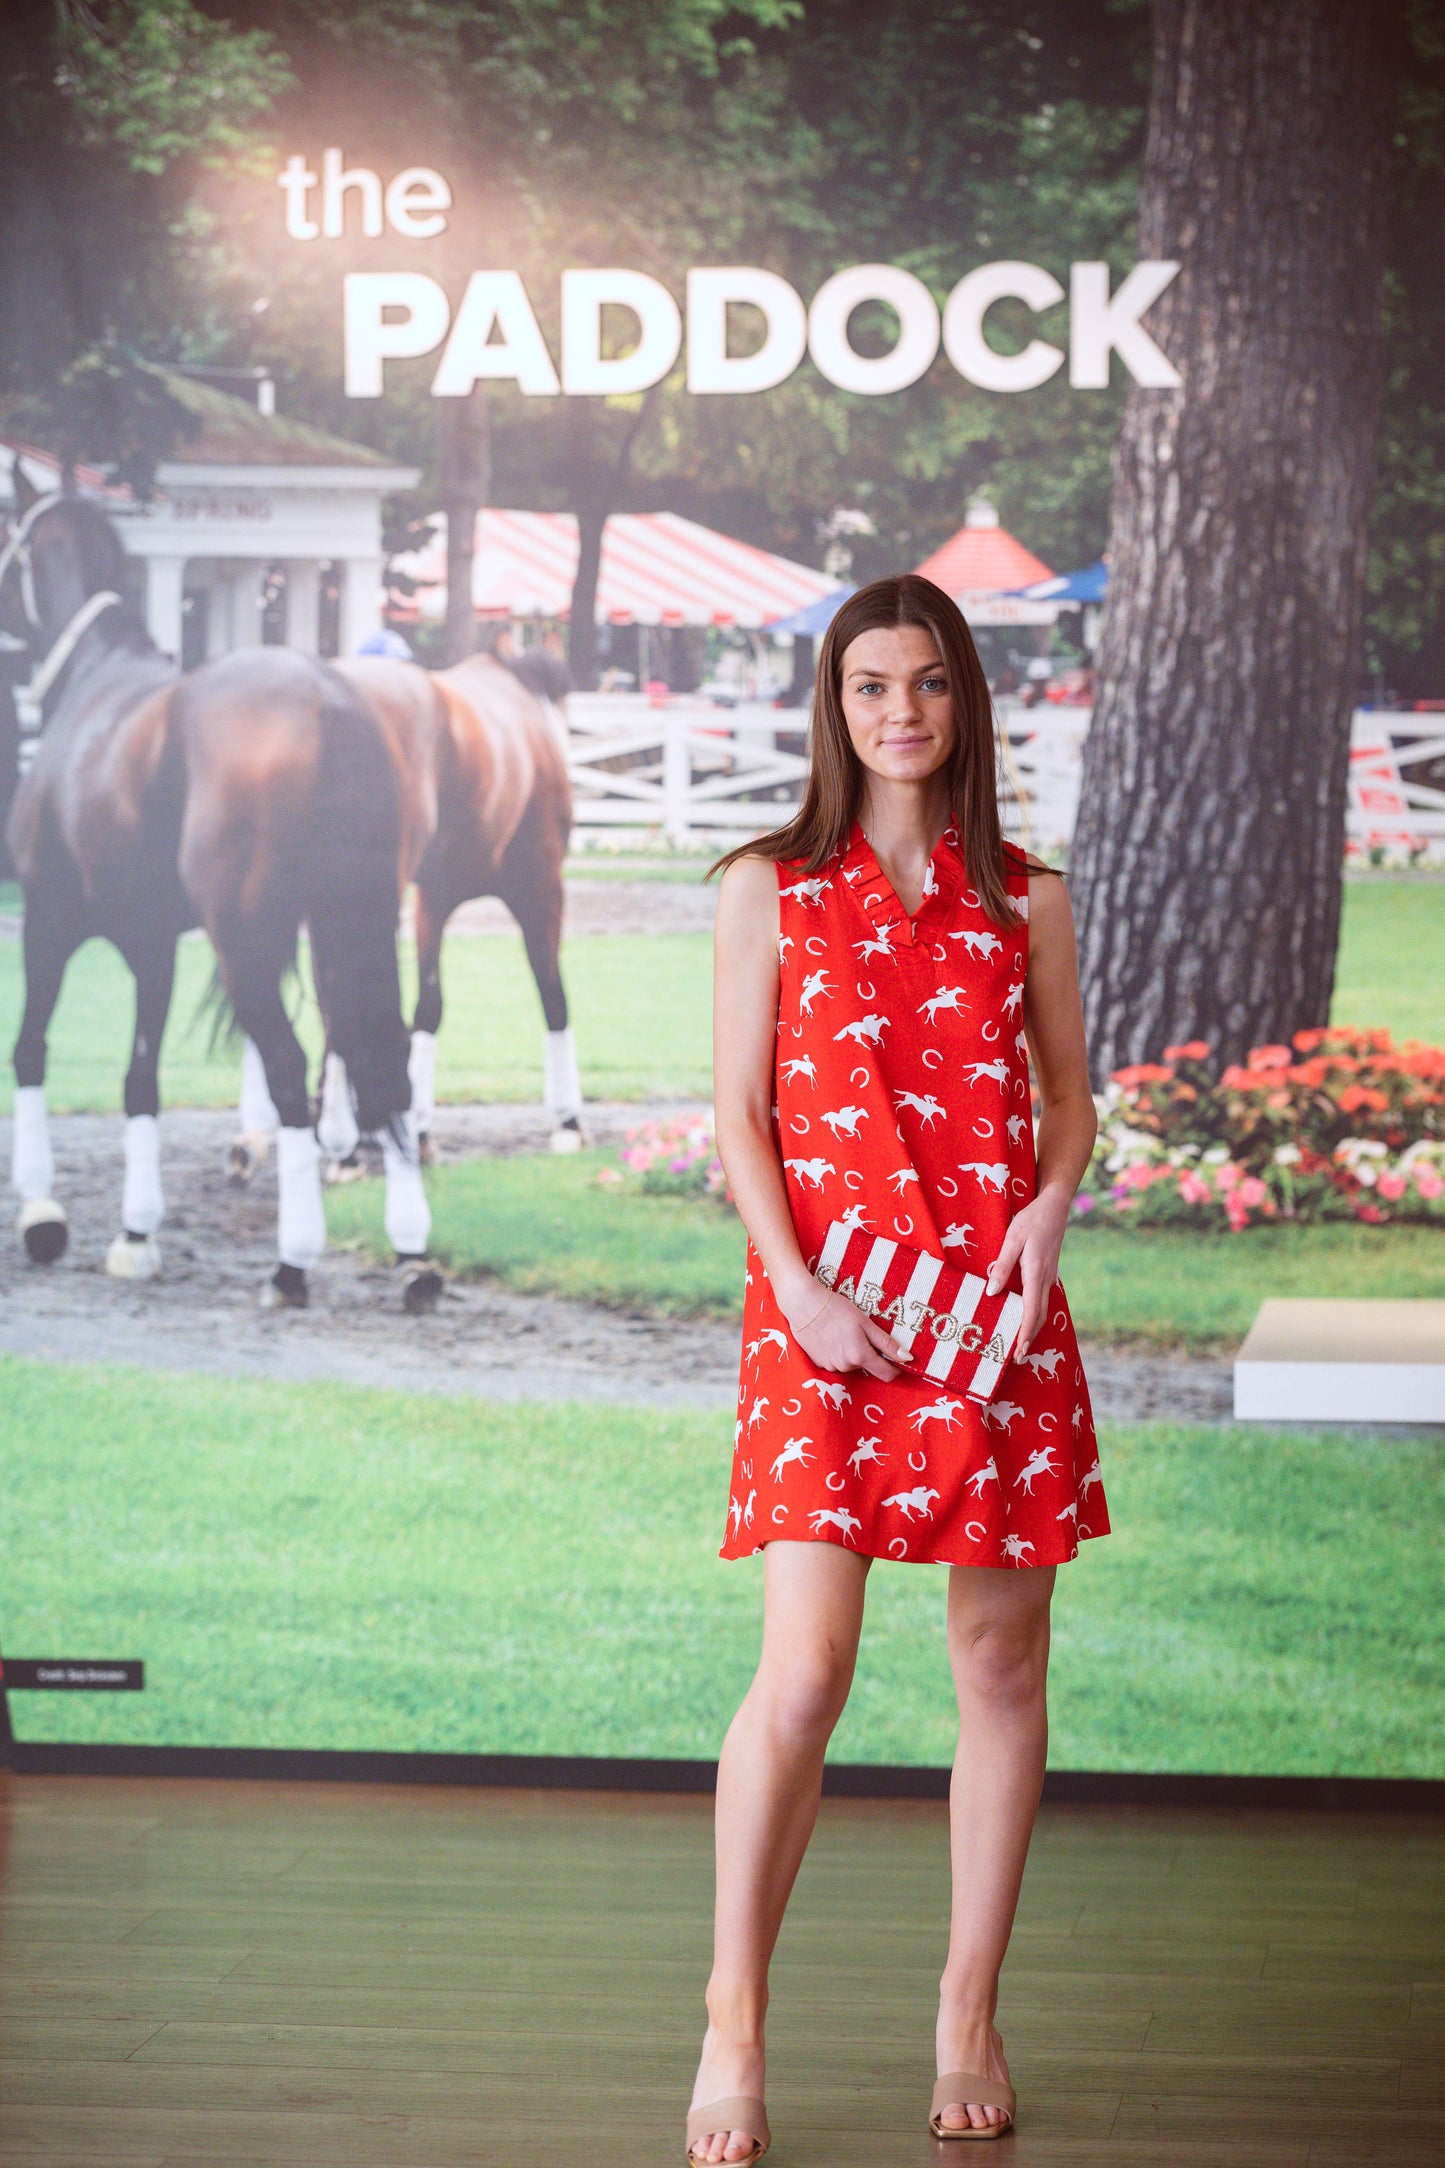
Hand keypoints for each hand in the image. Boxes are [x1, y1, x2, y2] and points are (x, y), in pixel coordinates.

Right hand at [783, 1285, 902, 1379]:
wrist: (803, 1304)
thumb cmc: (836, 1309)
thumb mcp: (865, 1322)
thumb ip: (886, 1343)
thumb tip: (908, 1358)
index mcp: (860, 1356)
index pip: (886, 1374)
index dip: (895, 1368)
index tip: (897, 1359)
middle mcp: (845, 1366)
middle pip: (866, 1367)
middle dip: (869, 1354)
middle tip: (862, 1333)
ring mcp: (830, 1366)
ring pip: (850, 1364)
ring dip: (852, 1353)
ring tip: (844, 1332)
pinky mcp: (818, 1363)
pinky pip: (835, 1362)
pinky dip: (837, 1353)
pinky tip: (832, 1336)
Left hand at [984, 1189, 1069, 1358]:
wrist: (1054, 1207)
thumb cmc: (1031, 1220)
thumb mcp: (1012, 1239)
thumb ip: (1002, 1265)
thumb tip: (992, 1292)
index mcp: (1036, 1273)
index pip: (1032, 1311)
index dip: (1025, 1333)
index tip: (1019, 1351)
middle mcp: (1045, 1279)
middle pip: (1039, 1316)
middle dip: (1030, 1338)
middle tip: (1018, 1358)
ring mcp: (1049, 1277)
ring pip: (1043, 1310)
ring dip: (1033, 1329)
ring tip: (1022, 1345)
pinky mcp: (1048, 1273)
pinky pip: (1042, 1300)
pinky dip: (1036, 1315)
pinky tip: (1026, 1319)